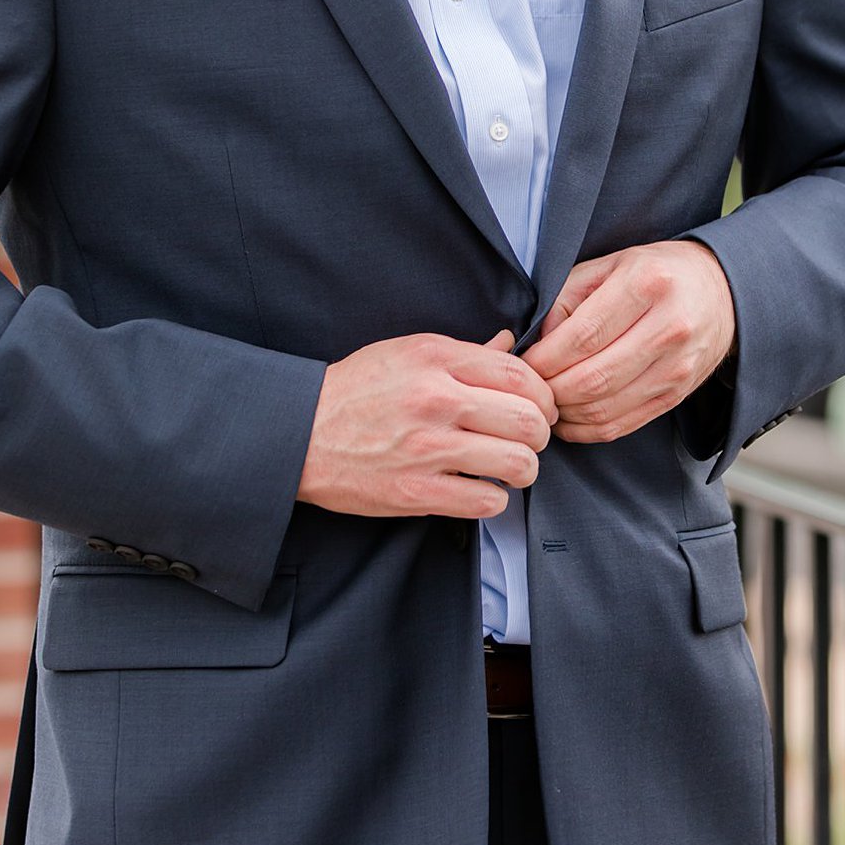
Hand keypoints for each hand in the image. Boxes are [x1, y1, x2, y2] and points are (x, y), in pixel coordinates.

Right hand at [297, 328, 556, 519]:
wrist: (300, 432)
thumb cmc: (356, 389)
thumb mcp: (408, 352)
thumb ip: (464, 352)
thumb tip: (508, 343)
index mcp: (437, 359)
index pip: (521, 375)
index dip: (543, 396)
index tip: (539, 408)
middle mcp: (436, 400)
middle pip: (529, 421)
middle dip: (539, 435)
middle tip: (529, 440)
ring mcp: (427, 449)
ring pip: (518, 463)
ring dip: (523, 469)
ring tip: (510, 467)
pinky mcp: (416, 492)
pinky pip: (487, 501)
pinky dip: (493, 498)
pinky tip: (480, 488)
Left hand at [532, 240, 736, 443]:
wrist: (721, 292)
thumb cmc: (653, 274)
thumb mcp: (609, 265)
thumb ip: (567, 298)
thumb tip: (536, 343)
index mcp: (646, 285)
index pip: (583, 336)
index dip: (544, 358)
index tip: (522, 363)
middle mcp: (668, 328)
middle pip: (593, 378)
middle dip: (550, 390)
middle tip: (528, 387)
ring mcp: (677, 368)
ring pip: (605, 408)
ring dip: (564, 413)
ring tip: (544, 400)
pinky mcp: (677, 395)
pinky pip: (622, 425)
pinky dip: (586, 429)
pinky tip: (568, 417)